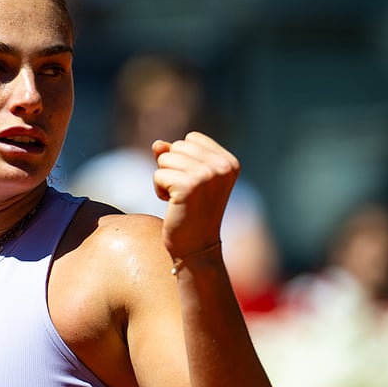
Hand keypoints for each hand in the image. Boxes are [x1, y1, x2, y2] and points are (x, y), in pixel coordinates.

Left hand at [152, 132, 239, 258]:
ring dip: (165, 179)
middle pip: (177, 146)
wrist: (197, 248)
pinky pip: (158, 175)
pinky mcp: (188, 186)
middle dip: (172, 168)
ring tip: (180, 199)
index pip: (191, 138)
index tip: (194, 185)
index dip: (184, 160)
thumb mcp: (188, 179)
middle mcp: (222, 166)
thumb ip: (175, 156)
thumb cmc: (192, 213)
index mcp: (230, 162)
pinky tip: (173, 205)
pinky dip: (159, 190)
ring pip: (165, 158)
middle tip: (186, 194)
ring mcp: (207, 175)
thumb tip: (157, 144)